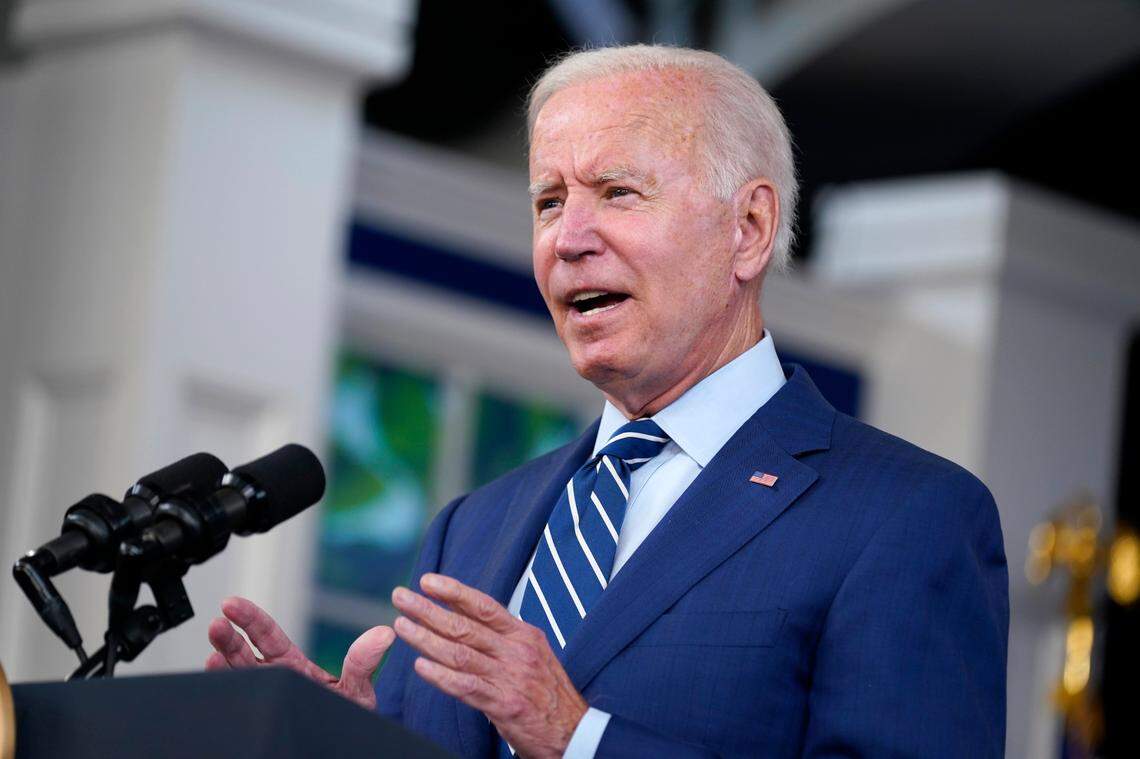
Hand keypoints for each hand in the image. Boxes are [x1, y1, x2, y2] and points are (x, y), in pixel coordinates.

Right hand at [206, 596, 394, 710]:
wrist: (347, 747)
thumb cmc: (349, 718)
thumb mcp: (358, 689)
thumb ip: (363, 662)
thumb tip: (385, 634)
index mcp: (293, 665)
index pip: (267, 636)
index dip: (249, 618)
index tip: (230, 604)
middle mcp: (273, 681)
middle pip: (243, 655)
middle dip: (228, 639)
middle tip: (216, 624)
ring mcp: (266, 700)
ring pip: (237, 679)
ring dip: (223, 667)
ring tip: (212, 657)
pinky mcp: (263, 720)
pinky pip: (241, 708)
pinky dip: (228, 697)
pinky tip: (220, 686)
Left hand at [392, 573, 587, 758]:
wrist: (575, 731)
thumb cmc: (549, 693)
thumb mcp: (533, 654)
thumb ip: (503, 637)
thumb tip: (469, 616)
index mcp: (523, 635)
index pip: (483, 606)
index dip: (454, 591)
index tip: (427, 580)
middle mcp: (516, 651)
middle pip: (464, 625)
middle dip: (428, 609)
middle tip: (400, 597)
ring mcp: (510, 677)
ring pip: (460, 653)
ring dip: (426, 638)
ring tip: (401, 626)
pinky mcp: (505, 704)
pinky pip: (466, 687)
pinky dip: (441, 676)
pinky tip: (420, 667)